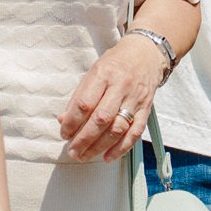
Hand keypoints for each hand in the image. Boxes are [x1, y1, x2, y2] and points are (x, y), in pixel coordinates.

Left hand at [60, 33, 169, 161]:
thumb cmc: (115, 63)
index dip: (72, 122)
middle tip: (72, 151)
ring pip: (117, 128)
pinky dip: (121, 148)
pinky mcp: (145, 109)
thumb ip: (79, 96)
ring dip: (100, 146)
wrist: (146, 53)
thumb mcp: (94, 72)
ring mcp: (135, 99)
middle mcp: (120, 87)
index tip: (64, 133)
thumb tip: (64, 120)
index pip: (84, 103)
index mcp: (103, 75)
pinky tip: (108, 157)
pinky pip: (135, 132)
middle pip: (101, 119)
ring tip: (85, 156)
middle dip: (84, 139)